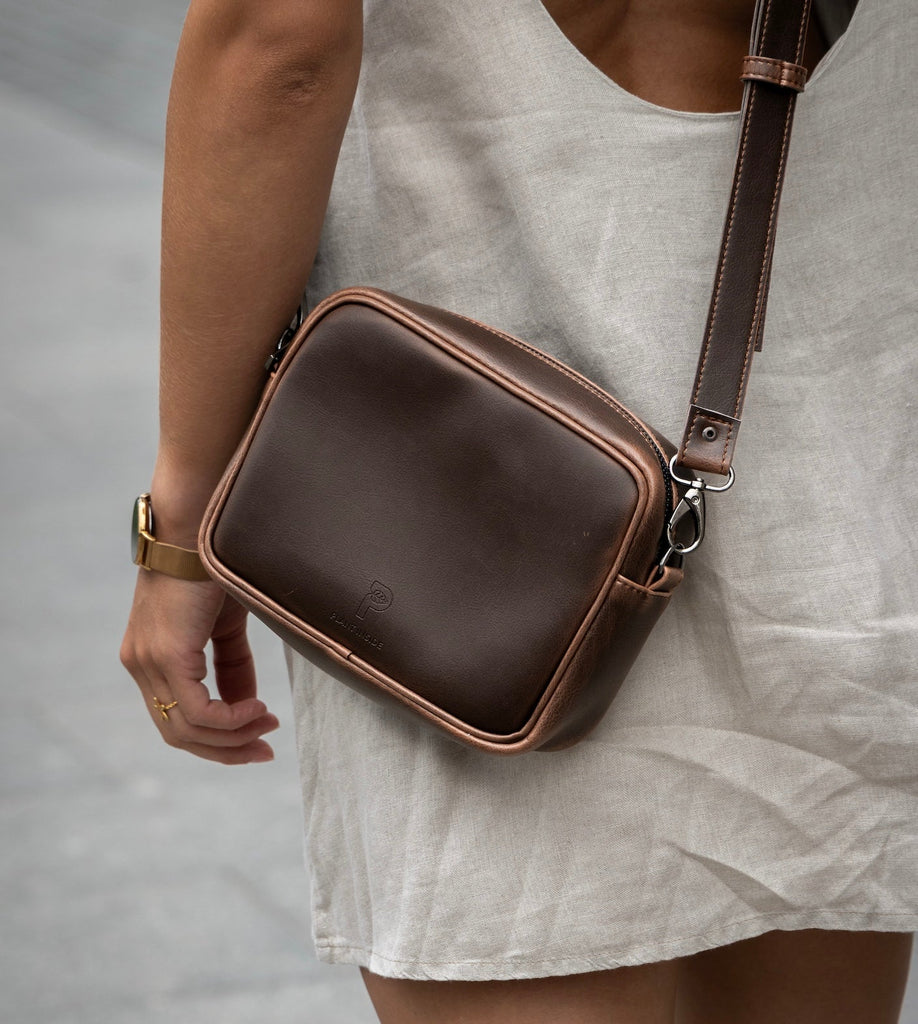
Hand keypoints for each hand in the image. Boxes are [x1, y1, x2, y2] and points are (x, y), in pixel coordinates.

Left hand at [120, 570, 278, 763]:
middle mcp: (140, 665)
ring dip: (233, 736)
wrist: (196, 529)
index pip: (176, 718)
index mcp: (148, 658)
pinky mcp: (168, 656)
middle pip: (178, 734)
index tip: (257, 737)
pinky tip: (256, 710)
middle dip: (226, 749)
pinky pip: (198, 711)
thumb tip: (247, 705)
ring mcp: (149, 663)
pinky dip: (231, 719)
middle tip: (265, 749)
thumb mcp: (224, 627)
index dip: (217, 737)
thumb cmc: (211, 568)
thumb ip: (232, 666)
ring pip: (187, 729)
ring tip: (267, 725)